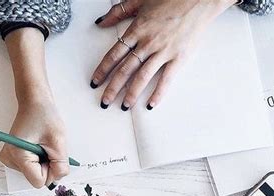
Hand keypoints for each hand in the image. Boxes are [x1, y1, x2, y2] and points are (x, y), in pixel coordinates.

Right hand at [2, 27, 68, 187]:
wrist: (35, 102)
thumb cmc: (45, 117)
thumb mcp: (59, 142)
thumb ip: (60, 165)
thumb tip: (58, 179)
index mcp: (18, 155)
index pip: (39, 181)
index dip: (51, 170)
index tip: (51, 153)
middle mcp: (9, 159)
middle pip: (37, 178)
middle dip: (48, 165)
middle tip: (48, 146)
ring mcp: (9, 158)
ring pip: (36, 173)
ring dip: (44, 161)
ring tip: (43, 144)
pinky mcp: (13, 156)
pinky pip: (32, 168)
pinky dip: (40, 159)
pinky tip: (38, 146)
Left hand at [91, 0, 234, 109]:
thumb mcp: (140, 0)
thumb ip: (119, 11)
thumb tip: (101, 22)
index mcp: (136, 29)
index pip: (114, 55)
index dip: (102, 70)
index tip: (95, 82)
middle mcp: (147, 43)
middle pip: (125, 70)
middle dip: (112, 88)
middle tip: (104, 102)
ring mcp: (163, 52)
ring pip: (142, 77)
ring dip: (131, 94)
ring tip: (124, 106)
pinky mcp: (178, 58)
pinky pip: (166, 79)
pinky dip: (158, 93)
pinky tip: (150, 104)